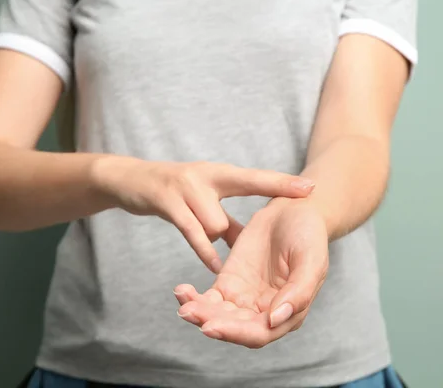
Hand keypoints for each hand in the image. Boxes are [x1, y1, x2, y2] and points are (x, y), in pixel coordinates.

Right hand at [91, 157, 314, 272]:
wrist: (132, 179)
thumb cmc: (178, 192)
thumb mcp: (206, 200)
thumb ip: (228, 222)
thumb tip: (248, 248)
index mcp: (221, 174)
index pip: (257, 179)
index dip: (283, 184)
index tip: (310, 189)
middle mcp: (208, 176)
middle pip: (239, 205)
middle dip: (241, 228)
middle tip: (246, 238)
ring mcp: (187, 188)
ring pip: (216, 223)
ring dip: (216, 238)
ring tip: (214, 250)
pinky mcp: (168, 202)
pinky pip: (193, 232)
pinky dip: (206, 252)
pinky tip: (218, 269)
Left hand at [174, 198, 328, 347]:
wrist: (295, 210)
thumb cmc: (309, 235)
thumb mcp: (312, 261)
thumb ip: (298, 292)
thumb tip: (274, 320)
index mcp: (289, 312)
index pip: (261, 333)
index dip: (237, 333)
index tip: (213, 326)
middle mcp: (265, 312)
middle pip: (235, 328)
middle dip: (212, 323)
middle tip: (190, 312)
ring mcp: (246, 299)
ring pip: (219, 316)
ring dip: (200, 313)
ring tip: (183, 302)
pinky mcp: (229, 283)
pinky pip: (208, 298)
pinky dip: (194, 298)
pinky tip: (182, 291)